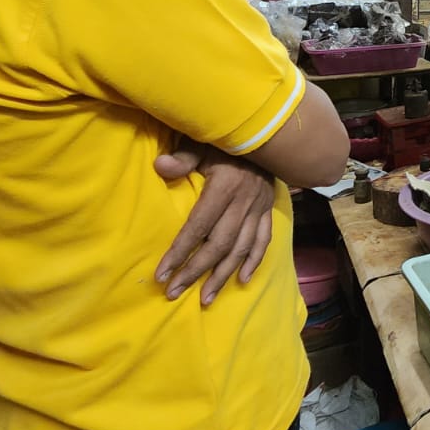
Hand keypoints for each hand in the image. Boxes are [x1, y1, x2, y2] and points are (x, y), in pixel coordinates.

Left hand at [154, 143, 276, 304]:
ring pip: (241, 249)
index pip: (198, 226)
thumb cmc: (225, 139)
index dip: (180, 251)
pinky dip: (254, 261)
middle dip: (196, 271)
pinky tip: (242, 280)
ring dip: (223, 275)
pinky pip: (263, 240)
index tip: (163, 273)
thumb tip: (160, 166)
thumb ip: (183, 157)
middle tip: (175, 292)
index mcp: (225, 187)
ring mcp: (259, 208)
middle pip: (219, 245)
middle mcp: (244, 202)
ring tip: (206, 298)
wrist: (266, 131)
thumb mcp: (202, 142)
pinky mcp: (269, 209)